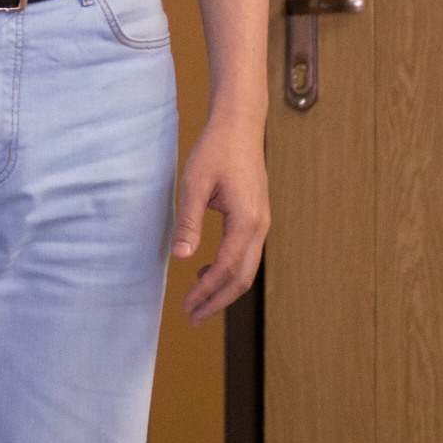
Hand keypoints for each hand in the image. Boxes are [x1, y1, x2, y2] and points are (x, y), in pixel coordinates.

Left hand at [171, 114, 268, 323]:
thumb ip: (188, 223)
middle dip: (218, 301)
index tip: (186, 306)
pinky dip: (229, 269)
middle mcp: (260, 226)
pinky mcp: (257, 218)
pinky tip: (207, 269)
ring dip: (224, 287)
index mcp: (246, 220)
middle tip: (192, 317)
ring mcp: (262, 223)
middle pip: (243, 278)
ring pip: (247, 268)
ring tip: (197, 298)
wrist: (239, 126)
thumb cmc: (215, 150)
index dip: (206, 292)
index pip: (227, 268)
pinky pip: (246, 254)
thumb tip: (181, 258)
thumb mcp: (194, 183)